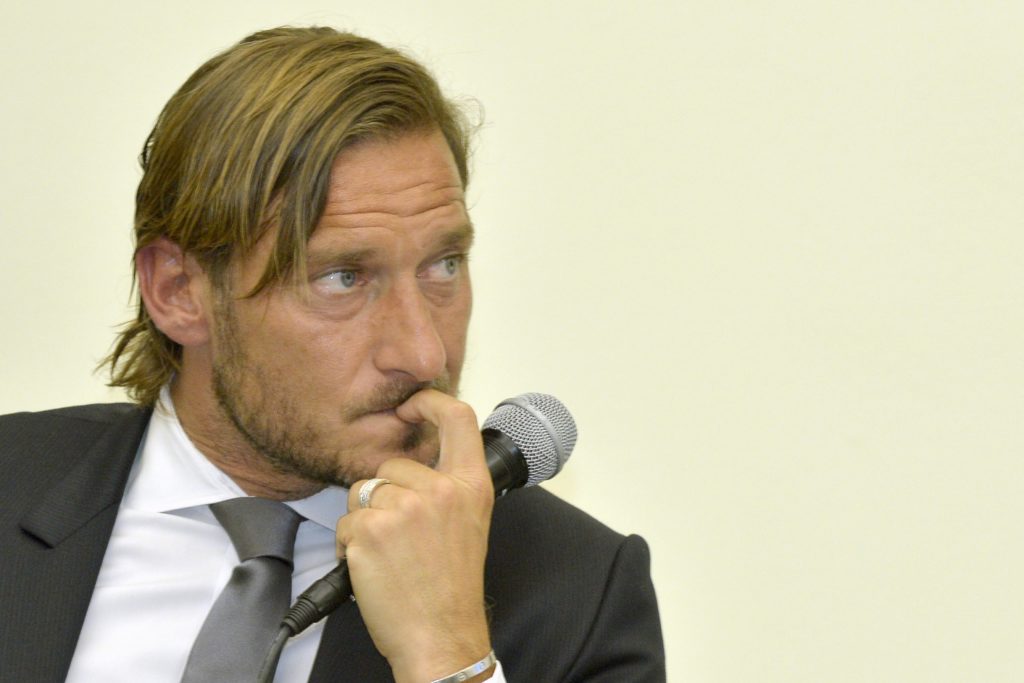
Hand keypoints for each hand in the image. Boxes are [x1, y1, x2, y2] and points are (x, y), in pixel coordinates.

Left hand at [336, 389, 495, 682]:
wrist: (440, 636)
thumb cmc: (451, 587)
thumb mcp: (469, 524)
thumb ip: (448, 486)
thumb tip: (417, 460)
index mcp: (471, 486)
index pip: (458, 417)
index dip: (429, 401)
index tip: (411, 406)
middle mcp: (441, 490)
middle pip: (391, 465)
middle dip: (385, 495)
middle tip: (403, 537)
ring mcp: (404, 508)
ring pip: (363, 493)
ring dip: (366, 521)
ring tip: (390, 554)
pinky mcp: (371, 529)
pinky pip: (345, 522)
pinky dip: (349, 545)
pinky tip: (374, 567)